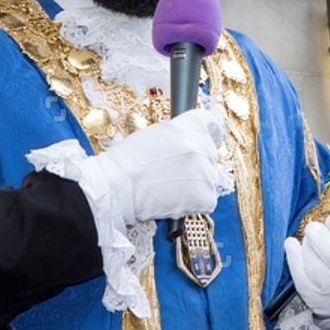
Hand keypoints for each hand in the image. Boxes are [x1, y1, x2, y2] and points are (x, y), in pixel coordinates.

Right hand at [81, 107, 222, 226]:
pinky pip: (207, 201)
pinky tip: (174, 201)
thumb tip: (189, 144)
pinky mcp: (205, 196)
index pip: (212, 126)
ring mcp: (206, 171)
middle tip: (173, 174)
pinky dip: (194, 204)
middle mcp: (202, 145)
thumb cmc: (128, 161)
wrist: (117, 186)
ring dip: (195, 186)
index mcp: (191, 125)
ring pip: (209, 180)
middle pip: (210, 156)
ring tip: (169, 188)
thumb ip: (179, 135)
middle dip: (196, 165)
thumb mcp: (156, 134)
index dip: (209, 136)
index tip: (206, 143)